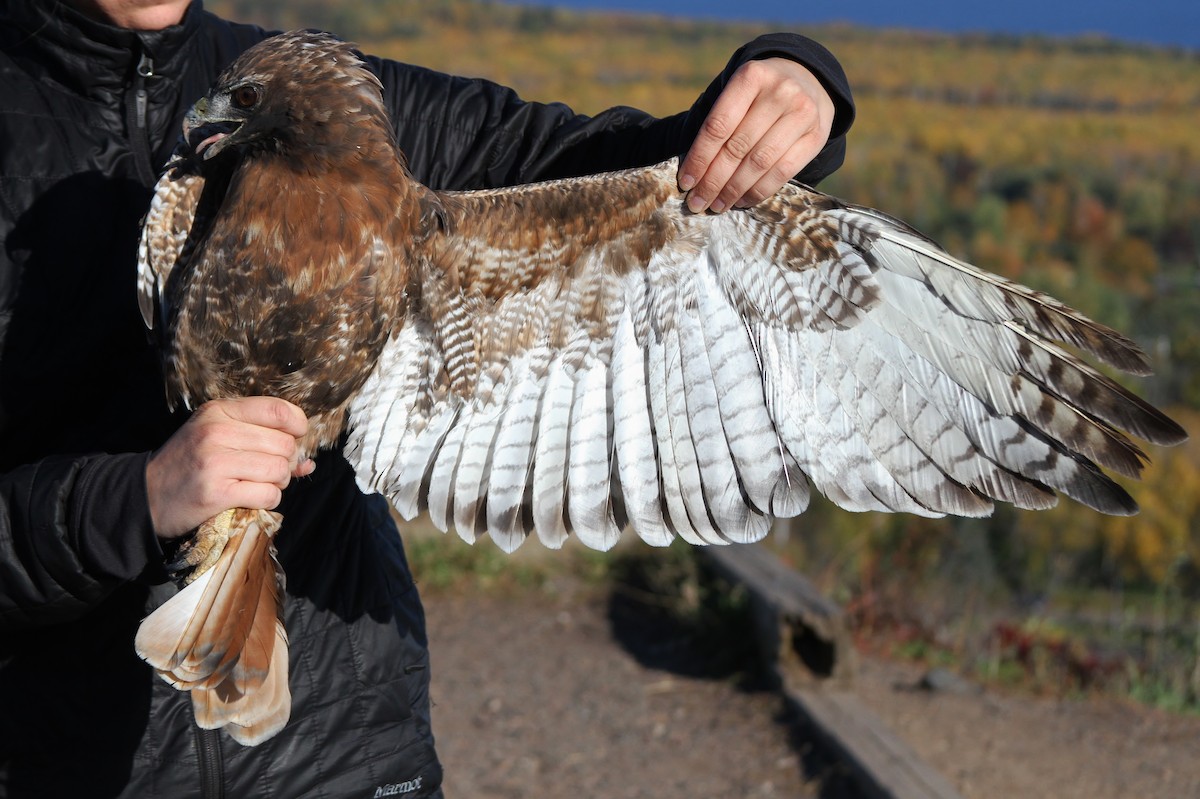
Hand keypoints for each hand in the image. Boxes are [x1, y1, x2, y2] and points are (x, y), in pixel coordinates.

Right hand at [145, 397, 314, 538]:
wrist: (145, 497)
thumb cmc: (189, 465)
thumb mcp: (218, 438)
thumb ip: (263, 441)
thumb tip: (308, 461)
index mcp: (219, 411)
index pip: (279, 410)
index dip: (297, 428)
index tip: (293, 440)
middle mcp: (217, 431)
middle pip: (285, 445)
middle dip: (285, 462)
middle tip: (267, 471)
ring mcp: (215, 462)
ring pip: (279, 471)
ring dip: (277, 483)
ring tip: (256, 484)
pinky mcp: (216, 492)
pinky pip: (268, 495)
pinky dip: (267, 500)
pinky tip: (249, 498)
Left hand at [679, 57, 835, 213]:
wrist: (809, 80)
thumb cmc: (760, 94)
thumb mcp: (740, 93)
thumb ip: (719, 123)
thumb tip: (693, 174)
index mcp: (751, 76)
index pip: (718, 125)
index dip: (699, 158)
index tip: (685, 182)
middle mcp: (780, 92)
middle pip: (737, 147)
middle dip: (713, 180)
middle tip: (697, 202)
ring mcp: (802, 113)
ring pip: (759, 163)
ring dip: (733, 190)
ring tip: (717, 205)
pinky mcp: (817, 136)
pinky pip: (783, 172)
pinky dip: (758, 191)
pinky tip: (741, 200)